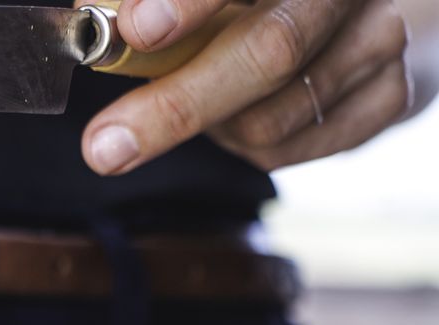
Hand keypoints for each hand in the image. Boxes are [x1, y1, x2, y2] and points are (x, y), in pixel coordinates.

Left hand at [76, 0, 412, 173]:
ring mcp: (379, 41)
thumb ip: (145, 0)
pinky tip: (236, 115)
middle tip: (105, 145)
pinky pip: (290, 149)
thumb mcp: (211, 0)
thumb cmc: (253, 0)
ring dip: (211, 125)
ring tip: (195, 97)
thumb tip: (94, 12)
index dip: (190, 1)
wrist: (358, 11)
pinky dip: (244, 145)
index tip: (135, 29)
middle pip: (270, 51)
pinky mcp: (391, 96)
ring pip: (270, 117)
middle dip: (175, 106)